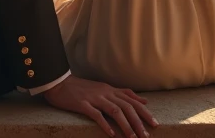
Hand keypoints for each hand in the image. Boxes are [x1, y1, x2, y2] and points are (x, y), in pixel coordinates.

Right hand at [43, 74, 157, 136]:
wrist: (59, 82)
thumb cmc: (82, 88)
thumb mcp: (104, 88)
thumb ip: (123, 94)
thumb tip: (144, 100)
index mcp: (110, 89)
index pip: (132, 100)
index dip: (144, 112)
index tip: (155, 124)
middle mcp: (105, 92)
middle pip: (126, 106)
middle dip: (138, 122)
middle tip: (146, 136)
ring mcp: (94, 98)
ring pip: (114, 111)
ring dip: (125, 125)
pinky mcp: (82, 104)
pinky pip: (96, 114)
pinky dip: (105, 125)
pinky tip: (112, 135)